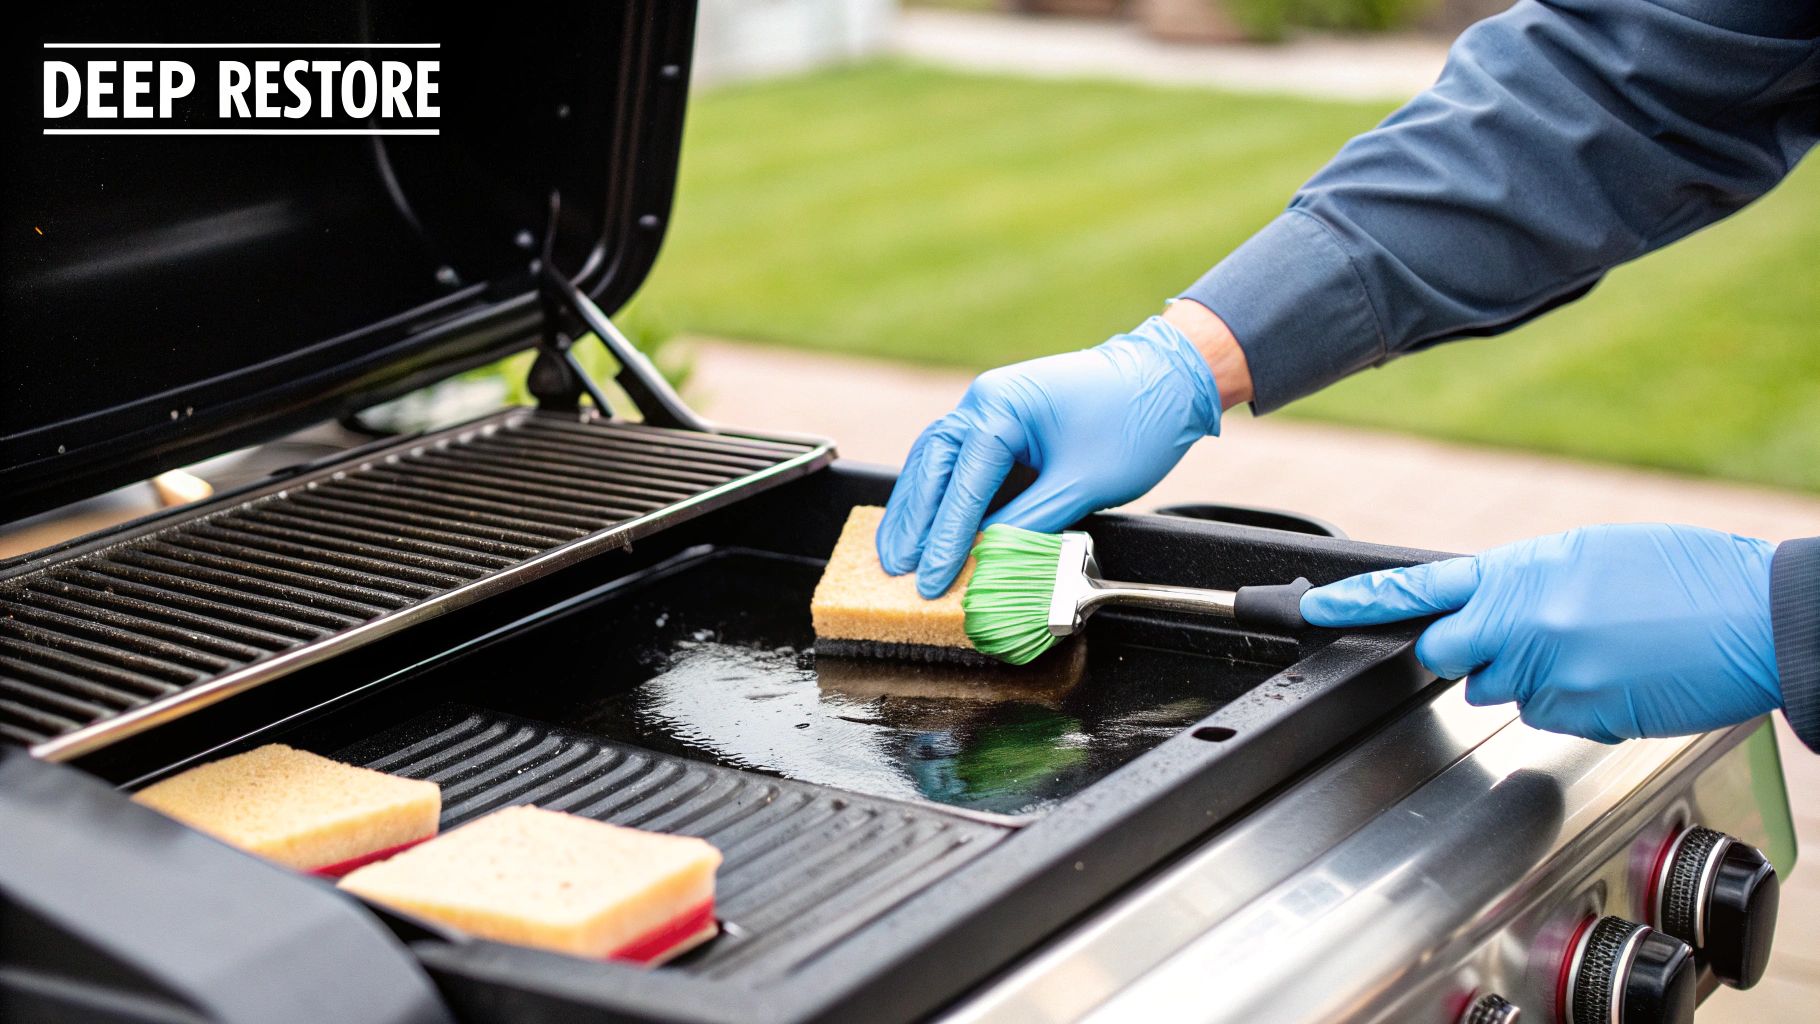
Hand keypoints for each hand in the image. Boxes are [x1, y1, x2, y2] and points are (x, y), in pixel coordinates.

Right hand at [877, 314, 1224, 596]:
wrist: (1168, 379)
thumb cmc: (1134, 420)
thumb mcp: (1083, 483)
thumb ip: (1031, 523)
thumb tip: (989, 560)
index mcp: (1001, 408)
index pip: (962, 483)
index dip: (945, 538)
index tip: (930, 578)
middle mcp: (983, 402)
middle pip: (930, 467)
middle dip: (911, 522)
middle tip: (893, 569)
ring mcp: (987, 409)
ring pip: (934, 462)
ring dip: (914, 508)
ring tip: (893, 552)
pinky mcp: (999, 424)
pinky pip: (955, 462)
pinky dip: (938, 495)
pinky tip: (924, 524)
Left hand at [1300, 524, 1780, 742]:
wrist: (1758, 616)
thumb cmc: (1684, 576)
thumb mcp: (1588, 555)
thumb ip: (1522, 583)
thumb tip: (1489, 609)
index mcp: (1520, 572)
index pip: (1417, 589)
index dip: (1357, 604)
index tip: (1311, 613)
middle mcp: (1523, 625)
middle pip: (1447, 654)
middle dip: (1469, 649)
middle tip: (1523, 634)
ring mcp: (1550, 676)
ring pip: (1499, 691)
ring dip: (1528, 676)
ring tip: (1591, 649)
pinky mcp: (1580, 717)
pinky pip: (1548, 718)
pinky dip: (1570, 703)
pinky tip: (1614, 676)